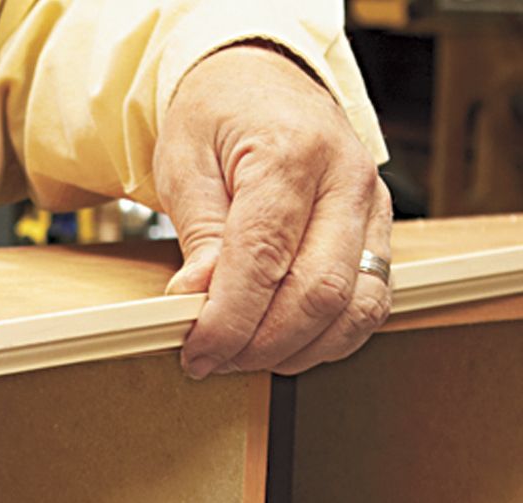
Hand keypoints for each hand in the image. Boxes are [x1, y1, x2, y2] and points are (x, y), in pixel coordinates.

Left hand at [154, 42, 392, 377]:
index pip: (265, 260)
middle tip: (212, 358)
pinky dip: (327, 338)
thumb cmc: (219, 116)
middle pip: (318, 293)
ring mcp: (373, 209)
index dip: (228, 320)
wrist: (261, 81)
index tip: (196, 350)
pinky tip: (283, 342)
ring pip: (355, 308)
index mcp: (293, 154)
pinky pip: (368, 304)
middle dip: (260, 344)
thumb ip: (199, 234)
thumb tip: (199, 298)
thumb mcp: (185, 162)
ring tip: (242, 354)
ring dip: (296, 349)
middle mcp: (346, 181)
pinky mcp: (379, 233)